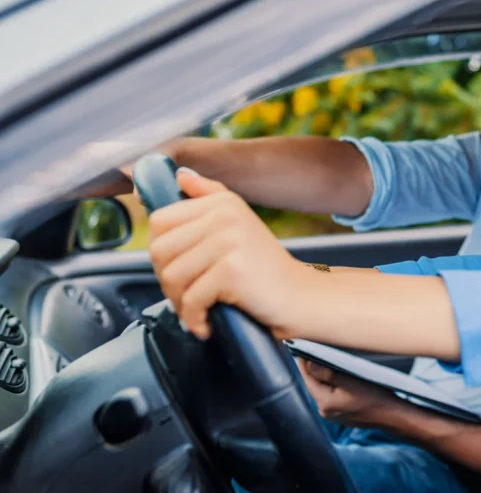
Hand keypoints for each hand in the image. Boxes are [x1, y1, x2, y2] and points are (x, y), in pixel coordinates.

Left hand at [149, 169, 317, 339]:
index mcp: (222, 202)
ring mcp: (229, 241)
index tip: (180, 271)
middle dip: (167, 281)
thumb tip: (180, 175)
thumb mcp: (239, 224)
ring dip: (179, 303)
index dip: (162, 253)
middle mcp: (225, 215)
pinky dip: (194, 319)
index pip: (160, 222)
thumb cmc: (265, 268)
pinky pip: (191, 299)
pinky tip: (205, 325)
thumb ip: (209, 196)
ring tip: (197, 311)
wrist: (301, 297)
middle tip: (187, 296)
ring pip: (171, 276)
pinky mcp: (232, 271)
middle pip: (159, 250)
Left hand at [297, 359, 400, 427]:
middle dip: (312, 368)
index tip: (300, 347)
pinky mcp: (339, 413)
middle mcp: (324, 410)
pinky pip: (329, 395)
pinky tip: (336, 375)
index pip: (308, 378)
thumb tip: (308, 363)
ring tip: (323, 360)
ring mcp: (331, 414)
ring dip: (322, 376)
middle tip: (311, 350)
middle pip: (313, 384)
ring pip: (321, 389)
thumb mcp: (351, 381)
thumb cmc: (374, 397)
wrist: (391, 415)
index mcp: (325, 403)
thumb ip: (328, 373)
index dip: (303, 362)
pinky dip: (330, 384)